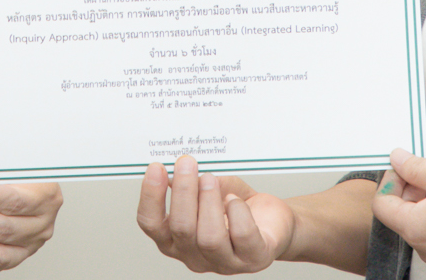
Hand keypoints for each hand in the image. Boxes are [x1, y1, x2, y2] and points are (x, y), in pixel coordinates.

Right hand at [136, 157, 293, 272]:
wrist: (274, 221)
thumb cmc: (237, 206)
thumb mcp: (209, 189)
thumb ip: (192, 182)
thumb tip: (176, 168)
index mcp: (176, 239)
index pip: (152, 224)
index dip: (151, 196)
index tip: (156, 168)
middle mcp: (195, 255)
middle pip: (181, 229)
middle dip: (183, 192)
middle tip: (187, 164)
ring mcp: (224, 261)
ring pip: (209, 237)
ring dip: (208, 201)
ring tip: (210, 179)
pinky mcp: (253, 257)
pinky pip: (242, 235)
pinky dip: (237, 211)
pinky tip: (235, 199)